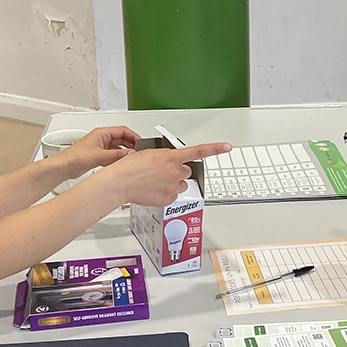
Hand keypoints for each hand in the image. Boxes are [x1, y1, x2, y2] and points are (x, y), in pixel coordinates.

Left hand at [57, 126, 139, 178]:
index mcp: (102, 133)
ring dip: (124, 153)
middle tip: (138, 152)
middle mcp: (102, 138)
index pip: (123, 130)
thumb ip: (117, 154)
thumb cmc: (75, 156)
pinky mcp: (99, 156)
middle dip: (130, 145)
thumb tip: (130, 153)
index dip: (133, 136)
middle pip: (122, 138)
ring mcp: (101, 147)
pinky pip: (113, 155)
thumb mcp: (99, 155)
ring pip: (118, 147)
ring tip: (130, 159)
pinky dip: (118, 159)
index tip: (140, 143)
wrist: (64, 167)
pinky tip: (120, 164)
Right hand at [100, 141, 230, 207]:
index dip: (215, 149)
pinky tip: (153, 190)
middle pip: (186, 171)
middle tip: (162, 172)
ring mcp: (173, 186)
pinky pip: (173, 196)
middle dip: (178, 171)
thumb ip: (164, 156)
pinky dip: (166, 193)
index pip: (198, 151)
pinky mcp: (168, 198)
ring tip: (155, 182)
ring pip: (181, 184)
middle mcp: (175, 171)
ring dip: (173, 182)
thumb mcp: (148, 153)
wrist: (119, 183)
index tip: (226, 147)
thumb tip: (170, 160)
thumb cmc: (128, 168)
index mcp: (170, 156)